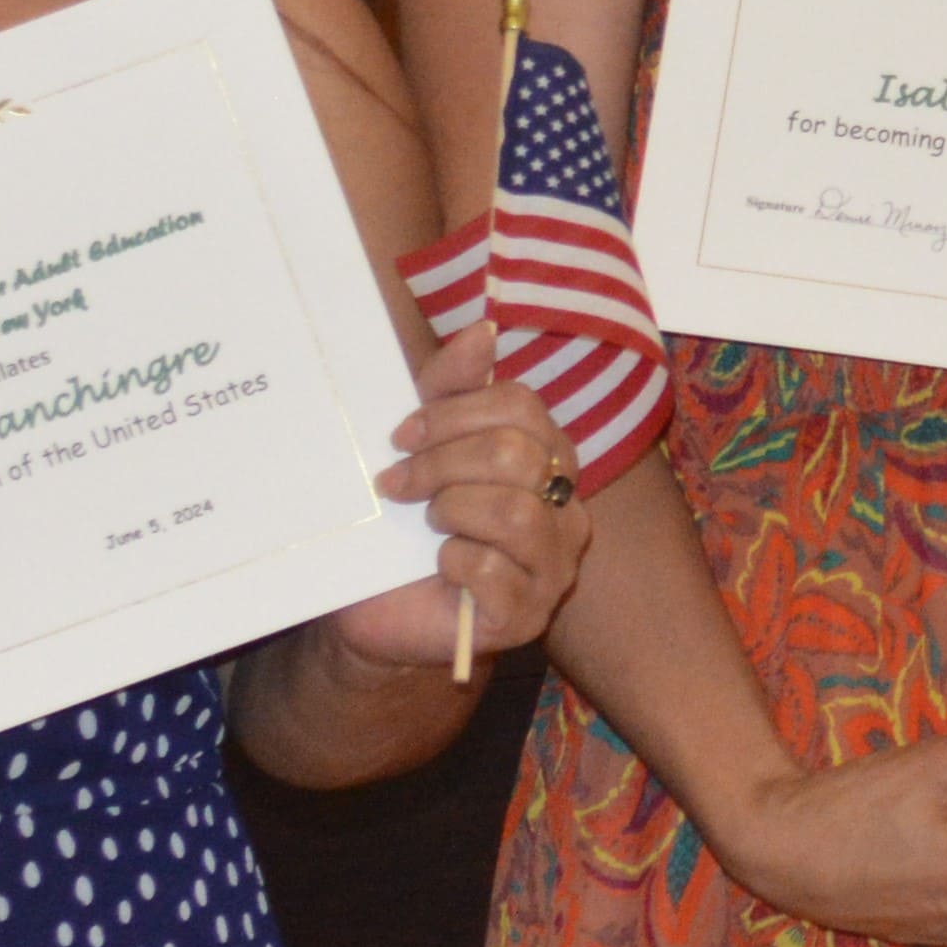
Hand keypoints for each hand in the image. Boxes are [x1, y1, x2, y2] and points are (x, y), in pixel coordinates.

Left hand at [315, 340, 592, 675]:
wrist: (379, 609)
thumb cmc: (409, 526)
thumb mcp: (423, 446)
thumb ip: (452, 387)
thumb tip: (485, 329)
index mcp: (549, 458)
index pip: (522, 407)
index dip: (455, 413)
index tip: (402, 435)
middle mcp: (567, 508)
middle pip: (515, 454)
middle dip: (442, 463)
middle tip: (399, 483)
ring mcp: (555, 566)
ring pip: (514, 512)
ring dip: (451, 510)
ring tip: (429, 523)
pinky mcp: (528, 616)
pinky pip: (495, 571)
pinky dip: (454, 561)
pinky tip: (441, 567)